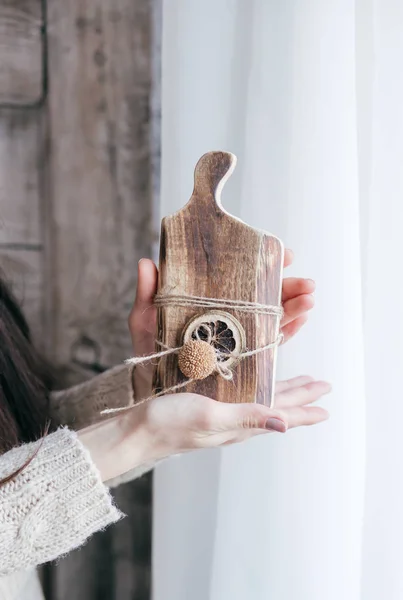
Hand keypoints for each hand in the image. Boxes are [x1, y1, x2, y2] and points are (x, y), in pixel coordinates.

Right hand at [79, 374, 329, 481]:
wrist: (136, 432)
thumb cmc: (170, 423)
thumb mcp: (212, 416)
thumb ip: (248, 418)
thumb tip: (286, 423)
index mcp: (240, 423)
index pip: (282, 415)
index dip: (306, 407)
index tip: (326, 401)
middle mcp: (235, 421)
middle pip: (276, 407)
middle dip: (300, 397)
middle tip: (320, 388)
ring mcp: (221, 415)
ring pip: (261, 402)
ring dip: (281, 394)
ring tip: (295, 387)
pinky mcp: (206, 407)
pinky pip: (241, 398)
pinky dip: (256, 390)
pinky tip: (251, 386)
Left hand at [129, 252, 315, 399]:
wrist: (152, 388)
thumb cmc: (149, 350)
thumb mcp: (144, 320)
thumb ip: (147, 293)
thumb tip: (146, 262)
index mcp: (211, 298)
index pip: (241, 276)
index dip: (264, 264)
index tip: (282, 255)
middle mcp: (229, 314)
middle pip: (265, 296)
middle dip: (289, 287)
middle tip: (307, 282)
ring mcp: (240, 335)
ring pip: (274, 317)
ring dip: (295, 307)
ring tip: (309, 300)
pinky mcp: (246, 358)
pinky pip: (272, 342)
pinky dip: (290, 331)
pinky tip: (302, 321)